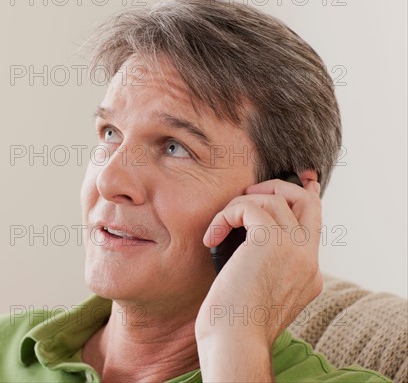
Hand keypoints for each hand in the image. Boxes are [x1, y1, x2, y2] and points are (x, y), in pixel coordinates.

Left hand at [196, 176, 322, 346]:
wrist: (234, 343)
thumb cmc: (235, 325)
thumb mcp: (259, 293)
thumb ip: (266, 266)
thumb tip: (248, 243)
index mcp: (309, 274)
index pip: (314, 225)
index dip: (305, 198)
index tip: (303, 181)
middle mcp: (308, 259)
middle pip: (307, 202)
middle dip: (277, 187)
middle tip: (247, 194)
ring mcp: (294, 249)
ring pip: (275, 199)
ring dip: (239, 204)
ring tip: (219, 227)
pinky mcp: (270, 242)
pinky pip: (248, 207)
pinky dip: (226, 215)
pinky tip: (211, 238)